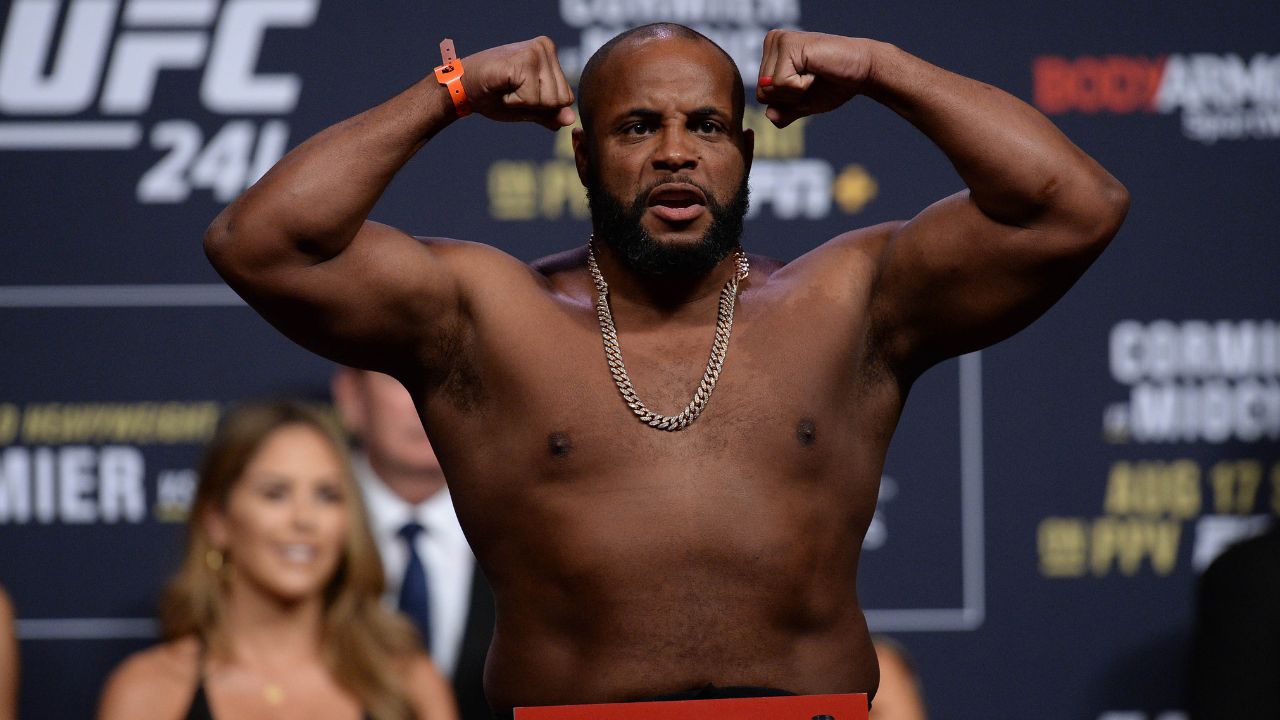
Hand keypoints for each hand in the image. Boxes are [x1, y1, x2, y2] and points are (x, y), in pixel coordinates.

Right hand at [459, 36, 575, 130]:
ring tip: (507, 88)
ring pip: (548, 100)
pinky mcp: (522, 61)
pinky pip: (531, 99)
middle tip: (512, 90)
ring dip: (524, 103)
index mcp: (550, 54)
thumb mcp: (528, 108)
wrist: (462, 88)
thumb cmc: (494, 96)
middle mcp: (546, 47)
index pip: (566, 98)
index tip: (520, 93)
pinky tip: (502, 87)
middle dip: (535, 105)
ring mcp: (535, 51)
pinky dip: (514, 102)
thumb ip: (550, 113)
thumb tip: (571, 120)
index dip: (542, 106)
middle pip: (560, 100)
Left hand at [756, 31, 874, 127]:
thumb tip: (769, 115)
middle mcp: (772, 42)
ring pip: (769, 89)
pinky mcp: (788, 45)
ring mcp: (779, 41)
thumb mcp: (803, 104)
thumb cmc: (834, 85)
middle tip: (812, 80)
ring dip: (796, 92)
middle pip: (762, 93)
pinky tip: (815, 70)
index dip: (787, 101)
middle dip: (790, 98)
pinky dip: (801, 86)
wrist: (862, 72)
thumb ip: (784, 112)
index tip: (807, 85)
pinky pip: (781, 84)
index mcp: (771, 55)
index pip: (761, 95)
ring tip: (813, 74)